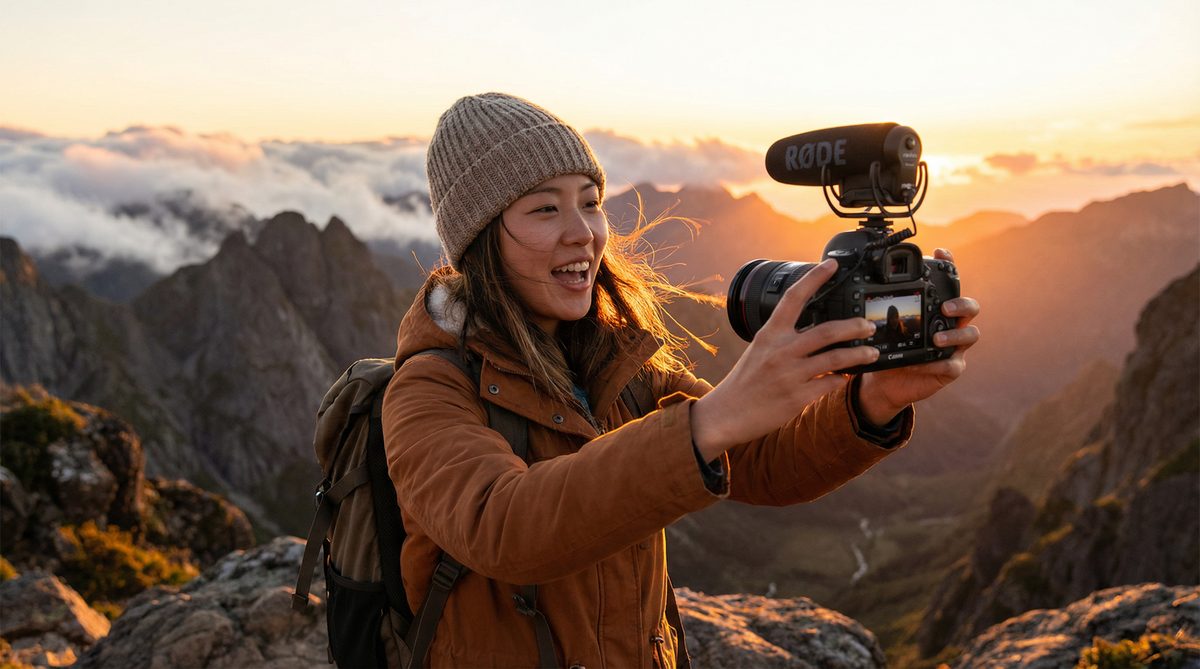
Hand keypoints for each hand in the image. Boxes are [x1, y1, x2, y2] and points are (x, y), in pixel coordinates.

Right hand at [692, 259, 878, 460]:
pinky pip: (830, 384)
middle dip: (855, 326)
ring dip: (859, 354)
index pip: (794, 297)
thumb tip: (814, 330)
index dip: (815, 278)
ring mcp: (790, 375)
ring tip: (872, 353)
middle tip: (869, 325)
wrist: (727, 413)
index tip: (832, 264)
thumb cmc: (745, 380)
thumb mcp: (759, 350)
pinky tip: (847, 377)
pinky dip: (842, 379)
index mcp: (770, 334)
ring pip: (836, 359)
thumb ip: (783, 338)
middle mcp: (781, 351)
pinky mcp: (797, 397)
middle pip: (827, 331)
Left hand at [856, 248, 980, 425]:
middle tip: (944, 307)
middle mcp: (948, 324)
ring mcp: (952, 346)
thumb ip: (875, 308)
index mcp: (933, 308)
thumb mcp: (878, 326)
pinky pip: (954, 365)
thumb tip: (851, 287)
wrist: (882, 383)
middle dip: (960, 304)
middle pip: (969, 307)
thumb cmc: (884, 348)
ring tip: (936, 338)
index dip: (949, 265)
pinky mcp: (949, 368)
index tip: (940, 253)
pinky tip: (928, 363)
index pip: (948, 283)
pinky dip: (943, 363)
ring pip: (970, 334)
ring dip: (955, 334)